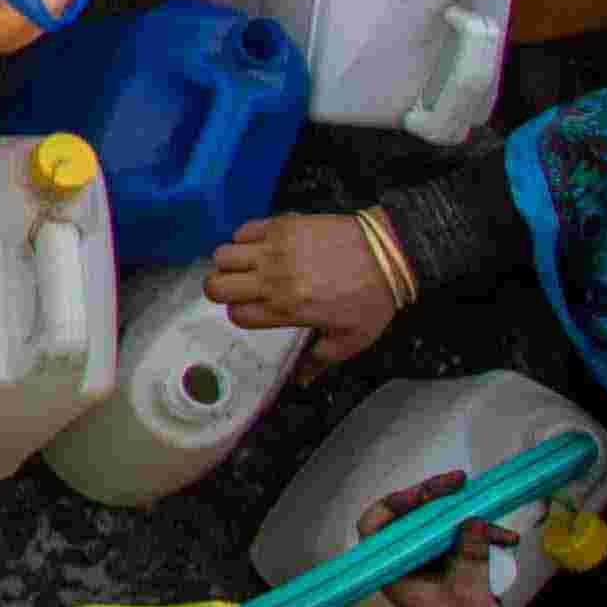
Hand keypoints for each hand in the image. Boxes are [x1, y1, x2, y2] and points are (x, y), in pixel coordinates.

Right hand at [206, 208, 415, 369]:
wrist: (390, 254)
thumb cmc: (373, 298)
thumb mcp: (352, 338)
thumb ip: (321, 360)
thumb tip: (301, 381)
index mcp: (288, 309)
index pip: (238, 315)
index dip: (242, 315)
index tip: (255, 310)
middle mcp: (273, 279)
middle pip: (216, 286)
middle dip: (222, 291)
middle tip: (240, 289)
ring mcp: (274, 249)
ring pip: (222, 256)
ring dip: (231, 263)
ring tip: (248, 266)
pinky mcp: (280, 224)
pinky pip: (243, 230)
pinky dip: (246, 239)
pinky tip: (262, 246)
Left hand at [367, 474, 526, 606]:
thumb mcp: (468, 589)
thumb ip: (470, 553)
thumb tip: (472, 520)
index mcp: (393, 571)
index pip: (376, 527)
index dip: (394, 504)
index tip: (423, 493)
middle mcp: (405, 562)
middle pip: (410, 517)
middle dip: (436, 499)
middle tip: (460, 481)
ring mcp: (428, 560)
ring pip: (438, 523)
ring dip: (466, 514)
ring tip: (490, 503)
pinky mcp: (450, 561)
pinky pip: (461, 536)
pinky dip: (483, 533)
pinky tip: (508, 537)